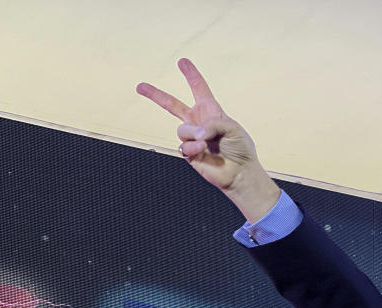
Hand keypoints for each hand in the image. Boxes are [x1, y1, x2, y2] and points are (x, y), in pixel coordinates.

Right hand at [137, 59, 280, 221]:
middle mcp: (199, 123)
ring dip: (193, 133)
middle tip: (140, 86)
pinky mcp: (189, 153)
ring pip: (181, 129)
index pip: (199, 89)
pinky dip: (193, 147)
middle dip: (155, 95)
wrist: (240, 172)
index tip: (183, 62)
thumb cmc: (241, 149)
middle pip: (172, 105)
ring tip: (206, 141)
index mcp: (211, 111)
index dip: (191, 75)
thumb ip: (211, 123)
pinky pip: (183, 145)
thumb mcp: (231, 127)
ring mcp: (193, 138)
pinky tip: (203, 150)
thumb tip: (195, 132)